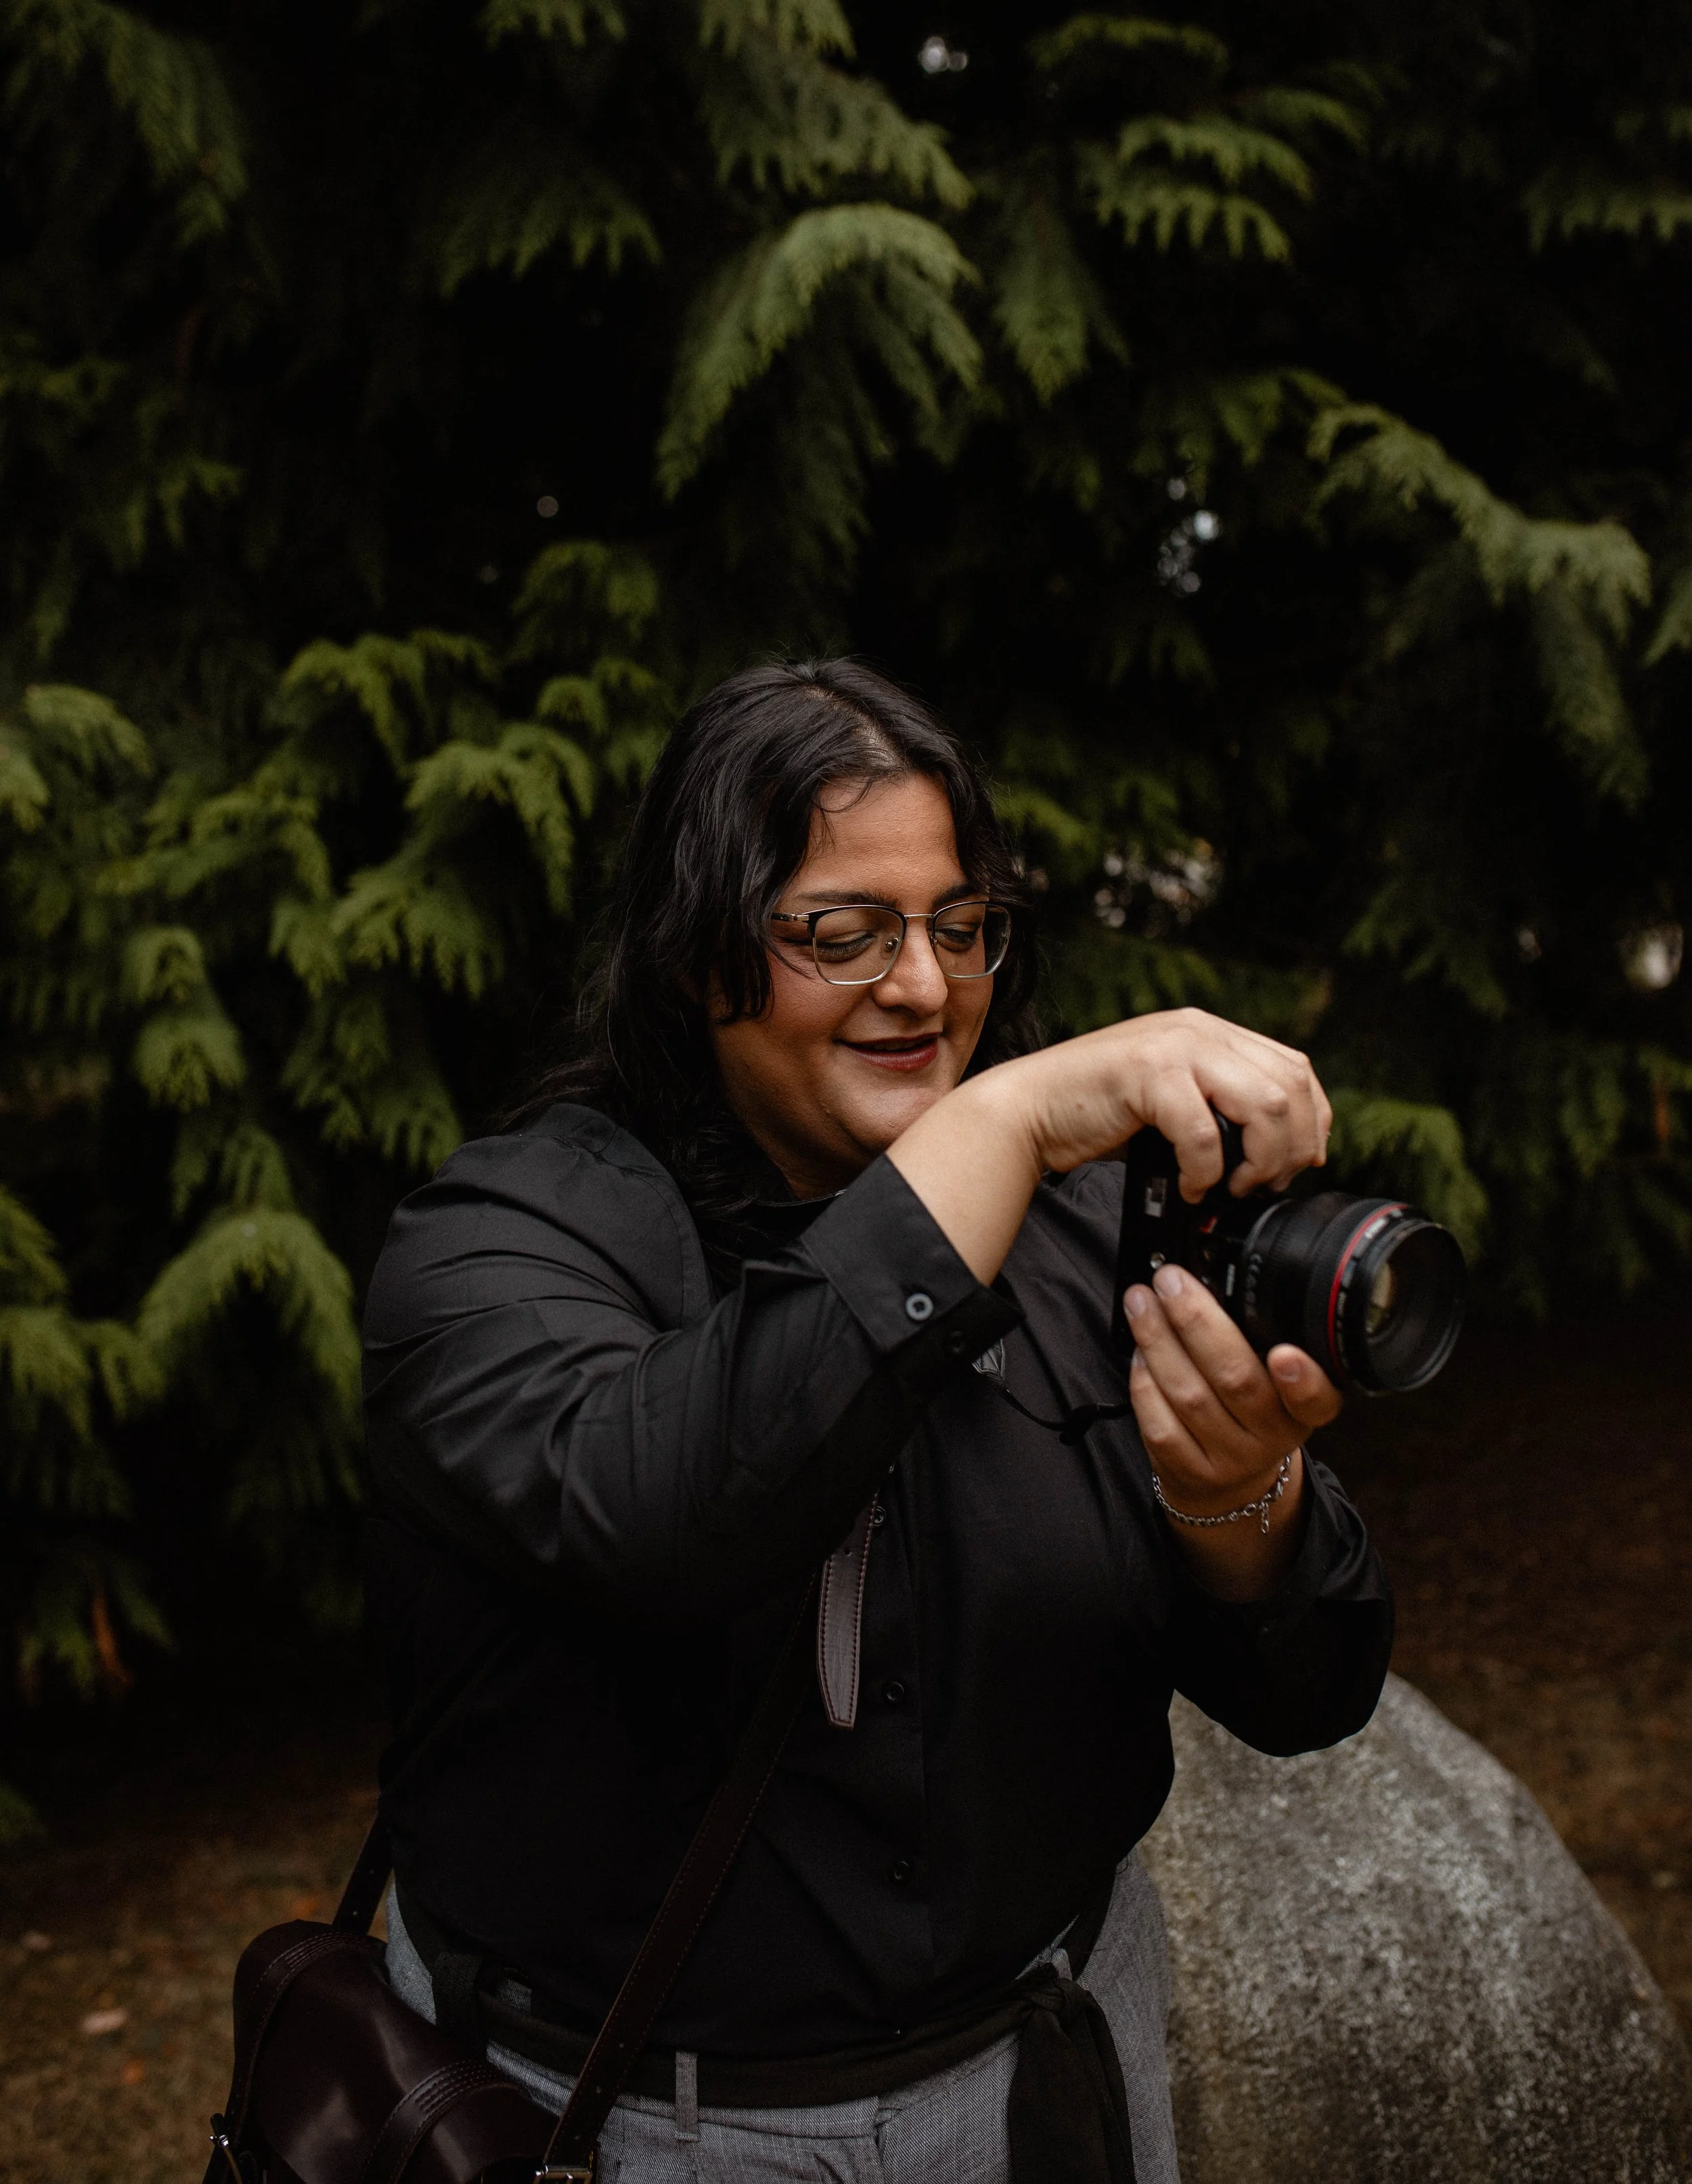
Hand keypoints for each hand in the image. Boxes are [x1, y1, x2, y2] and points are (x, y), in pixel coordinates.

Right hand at [890, 1006, 1332, 1290]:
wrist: (1028, 1110)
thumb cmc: (1097, 1114)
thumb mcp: (1173, 1098)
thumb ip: (1220, 1104)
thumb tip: (1279, 1150)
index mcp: (1210, 1032)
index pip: (1295, 1069)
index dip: (1311, 1121)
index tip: (1297, 1163)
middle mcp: (1198, 1030)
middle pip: (1290, 1087)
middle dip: (1290, 1148)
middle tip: (1263, 1185)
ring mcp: (1173, 1046)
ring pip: (1264, 1103)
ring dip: (1259, 1159)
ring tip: (1231, 1187)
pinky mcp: (1147, 1073)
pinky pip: (1204, 1131)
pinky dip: (1203, 1170)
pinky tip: (1187, 1185)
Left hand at [1125, 1262, 1341, 1596]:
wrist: (1231, 1483)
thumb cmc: (1250, 1409)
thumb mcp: (1274, 1379)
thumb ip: (1258, 1337)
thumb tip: (1207, 1277)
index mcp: (1306, 1408)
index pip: (1316, 1398)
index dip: (1303, 1378)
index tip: (1285, 1354)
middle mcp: (1275, 1437)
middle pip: (1235, 1379)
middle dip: (1196, 1322)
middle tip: (1170, 1282)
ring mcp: (1231, 1459)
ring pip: (1189, 1397)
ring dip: (1157, 1341)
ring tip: (1141, 1303)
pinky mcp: (1190, 1472)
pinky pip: (1160, 1423)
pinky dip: (1144, 1379)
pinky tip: (1139, 1350)